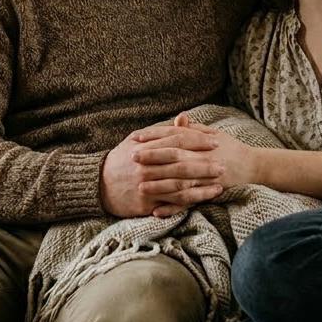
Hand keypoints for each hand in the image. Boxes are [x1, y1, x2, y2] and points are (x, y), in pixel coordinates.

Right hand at [100, 119, 221, 217]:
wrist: (99, 185)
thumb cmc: (121, 160)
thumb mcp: (136, 141)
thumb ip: (161, 131)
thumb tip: (183, 118)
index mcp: (146, 147)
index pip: (177, 141)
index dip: (198, 141)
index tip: (215, 142)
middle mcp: (147, 165)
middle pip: (182, 163)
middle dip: (204, 164)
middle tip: (223, 164)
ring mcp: (147, 185)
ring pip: (180, 185)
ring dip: (202, 185)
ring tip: (220, 184)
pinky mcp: (147, 202)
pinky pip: (173, 203)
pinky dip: (190, 201)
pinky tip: (204, 199)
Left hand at [133, 114, 257, 217]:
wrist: (255, 168)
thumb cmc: (231, 148)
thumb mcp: (214, 135)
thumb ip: (194, 129)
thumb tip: (179, 119)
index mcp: (202, 143)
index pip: (175, 137)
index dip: (155, 137)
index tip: (136, 138)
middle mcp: (204, 159)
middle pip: (175, 158)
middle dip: (153, 158)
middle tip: (132, 158)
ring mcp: (207, 178)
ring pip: (180, 182)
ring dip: (159, 185)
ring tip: (140, 187)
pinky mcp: (209, 194)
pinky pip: (189, 202)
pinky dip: (173, 208)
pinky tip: (157, 211)